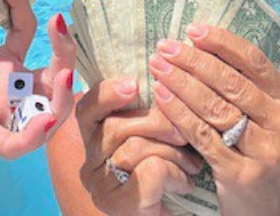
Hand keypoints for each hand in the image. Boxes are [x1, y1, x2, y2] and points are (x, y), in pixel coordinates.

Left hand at [0, 0, 75, 157]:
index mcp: (9, 63)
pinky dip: (32, 137)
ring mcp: (0, 112)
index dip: (21, 5)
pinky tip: (44, 121)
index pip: (27, 31)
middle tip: (59, 26)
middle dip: (66, 53)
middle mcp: (12, 89)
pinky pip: (13, 144)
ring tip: (63, 74)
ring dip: (61, 98)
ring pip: (47, 116)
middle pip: (53, 78)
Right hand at [77, 77, 202, 215]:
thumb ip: (146, 112)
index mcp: (94, 139)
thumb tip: (162, 76)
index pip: (87, 108)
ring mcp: (100, 186)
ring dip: (173, 152)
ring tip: (192, 163)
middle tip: (183, 133)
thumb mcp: (155, 137)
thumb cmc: (168, 175)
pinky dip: (175, 173)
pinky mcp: (117, 205)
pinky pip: (150, 170)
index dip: (108, 93)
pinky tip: (186, 183)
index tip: (135, 84)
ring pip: (134, 147)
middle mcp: (89, 163)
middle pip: (114, 126)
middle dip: (157, 122)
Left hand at [149, 26, 279, 215]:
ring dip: (182, 83)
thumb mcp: (266, 118)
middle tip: (165, 47)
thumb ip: (246, 88)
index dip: (223, 42)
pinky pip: (203, 136)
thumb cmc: (261, 153)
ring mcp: (264, 150)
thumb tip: (202, 45)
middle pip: (231, 83)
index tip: (193, 30)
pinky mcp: (241, 174)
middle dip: (194, 61)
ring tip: (158, 67)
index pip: (255, 62)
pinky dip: (179, 114)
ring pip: (215, 107)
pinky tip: (161, 98)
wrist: (275, 209)